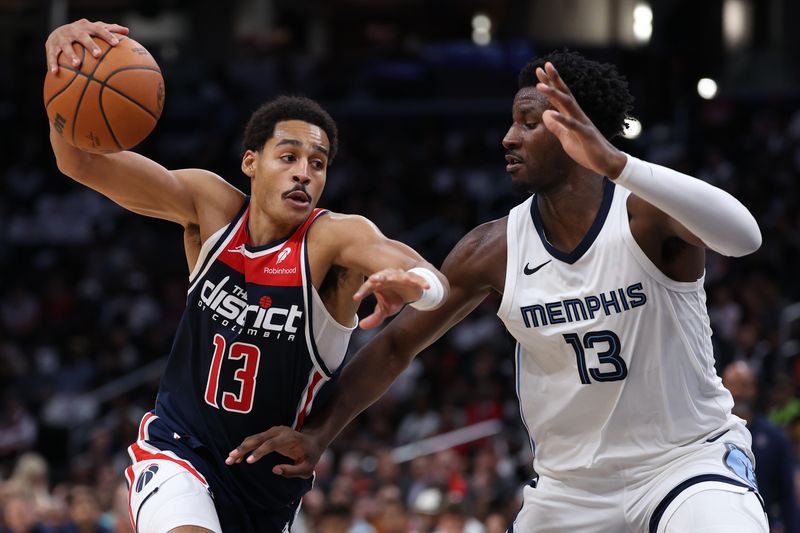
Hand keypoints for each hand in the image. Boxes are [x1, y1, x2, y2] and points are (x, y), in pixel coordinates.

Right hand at [45, 18, 129, 73]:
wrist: (58, 32)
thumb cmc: (84, 33)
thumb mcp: (95, 29)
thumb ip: (110, 29)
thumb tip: (127, 31)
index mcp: (86, 27)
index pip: (99, 29)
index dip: (107, 35)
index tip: (116, 43)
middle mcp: (73, 30)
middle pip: (82, 36)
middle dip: (90, 44)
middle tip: (98, 54)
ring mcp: (61, 38)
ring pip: (66, 46)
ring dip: (71, 55)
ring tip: (76, 65)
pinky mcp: (51, 45)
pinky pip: (52, 55)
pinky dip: (52, 63)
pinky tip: (54, 73)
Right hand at [225, 426, 320, 477]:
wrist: (312, 441)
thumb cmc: (310, 456)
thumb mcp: (306, 468)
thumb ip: (292, 471)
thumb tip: (274, 470)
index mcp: (289, 438)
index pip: (271, 443)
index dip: (259, 451)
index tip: (249, 461)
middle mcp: (279, 432)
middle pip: (258, 438)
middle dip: (243, 448)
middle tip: (230, 459)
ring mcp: (273, 431)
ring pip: (253, 438)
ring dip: (240, 448)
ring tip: (229, 460)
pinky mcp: (269, 434)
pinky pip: (254, 439)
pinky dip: (245, 447)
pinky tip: (237, 457)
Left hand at [353, 268, 427, 328]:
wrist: (412, 290)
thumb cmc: (396, 296)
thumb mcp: (386, 309)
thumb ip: (375, 317)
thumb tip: (361, 326)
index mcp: (379, 284)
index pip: (368, 287)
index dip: (362, 292)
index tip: (355, 298)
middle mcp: (388, 277)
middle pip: (380, 277)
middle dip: (377, 278)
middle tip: (372, 280)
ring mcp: (401, 276)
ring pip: (396, 275)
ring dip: (393, 276)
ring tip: (388, 278)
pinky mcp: (413, 278)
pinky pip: (416, 279)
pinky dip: (421, 282)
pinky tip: (426, 286)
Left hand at [535, 62, 627, 178]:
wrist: (606, 162)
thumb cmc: (587, 150)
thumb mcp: (566, 139)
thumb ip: (556, 127)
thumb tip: (545, 114)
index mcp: (572, 116)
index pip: (559, 96)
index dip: (550, 84)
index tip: (540, 71)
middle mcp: (577, 115)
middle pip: (564, 94)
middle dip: (554, 80)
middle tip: (544, 66)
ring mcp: (582, 123)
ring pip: (567, 105)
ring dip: (553, 94)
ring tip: (539, 86)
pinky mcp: (586, 134)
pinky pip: (572, 125)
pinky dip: (561, 119)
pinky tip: (550, 113)